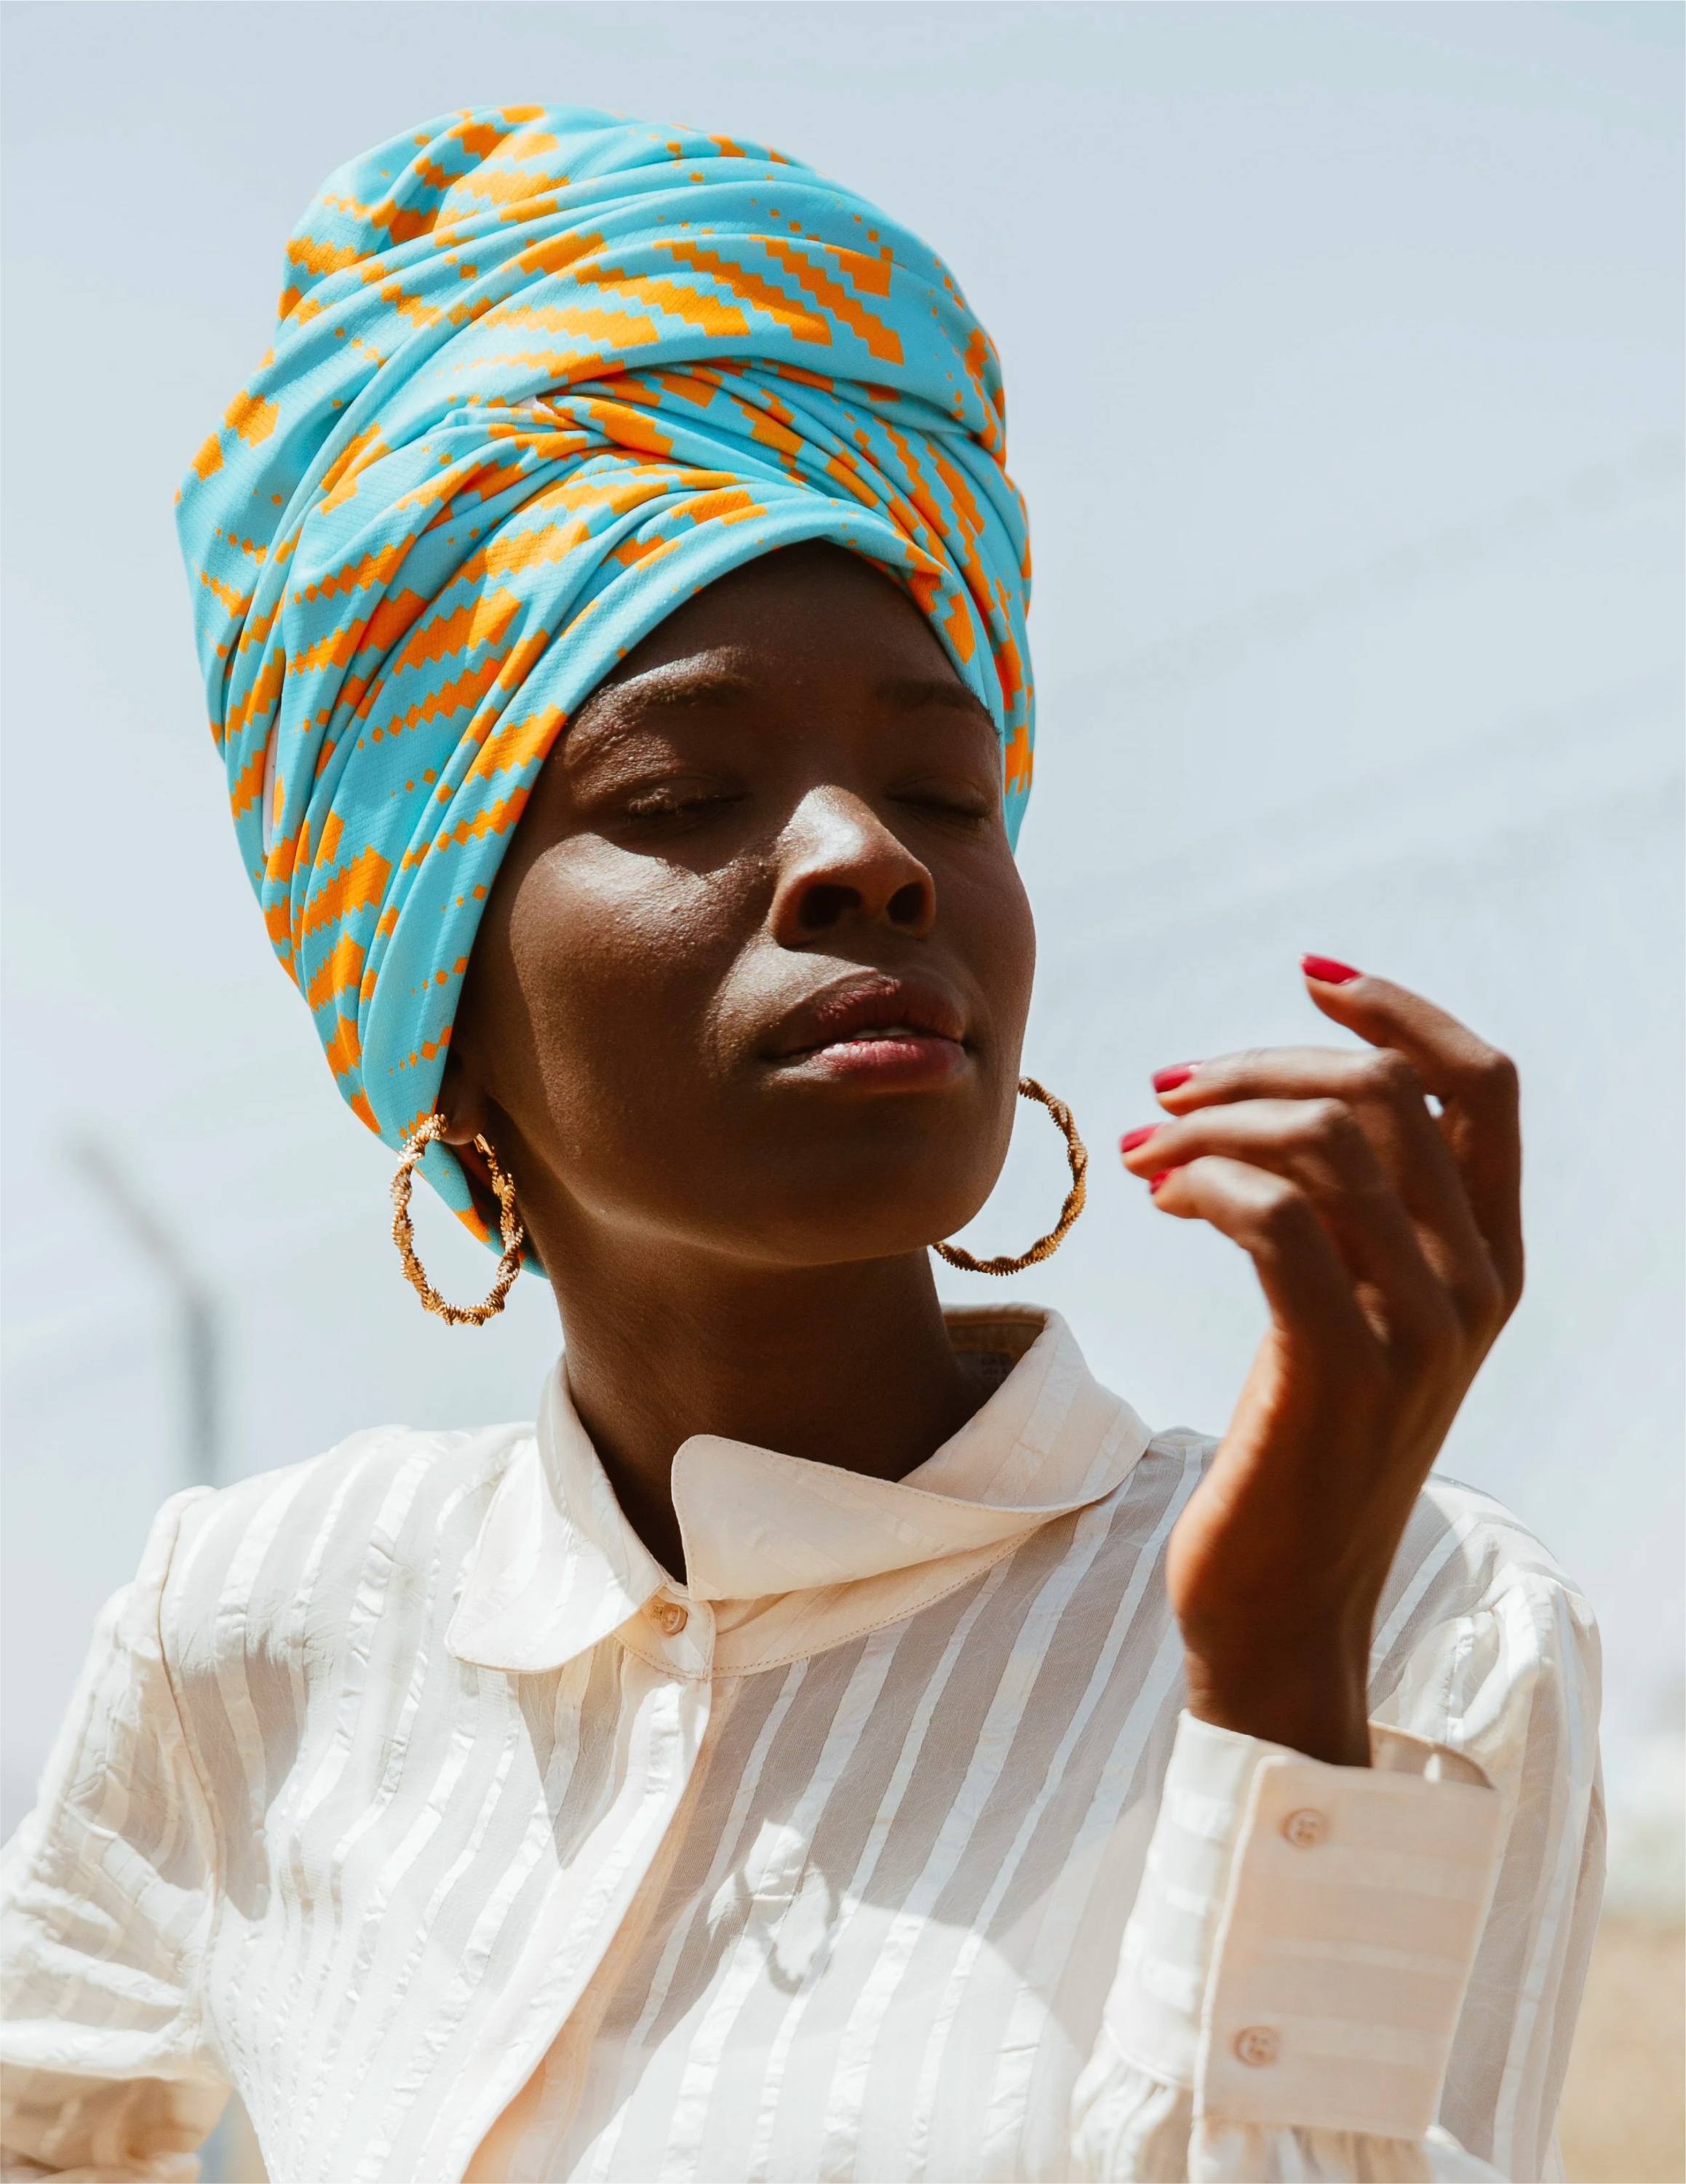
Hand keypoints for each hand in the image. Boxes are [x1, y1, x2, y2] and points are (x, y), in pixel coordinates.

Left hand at [1120, 956, 1522, 1765]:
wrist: (1283, 1610)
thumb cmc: (1300, 1454)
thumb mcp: (1351, 1320)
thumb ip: (1354, 1223)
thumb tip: (1279, 1106)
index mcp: (1493, 1263)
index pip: (1483, 1085)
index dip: (1401, 1011)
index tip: (1310, 978)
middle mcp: (1477, 1287)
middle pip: (1386, 1094)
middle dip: (1259, 1067)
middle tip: (1166, 1090)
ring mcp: (1418, 1330)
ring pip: (1327, 1142)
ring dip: (1214, 1120)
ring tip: (1143, 1148)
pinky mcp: (1339, 1370)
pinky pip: (1273, 1218)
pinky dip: (1202, 1183)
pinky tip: (1159, 1199)